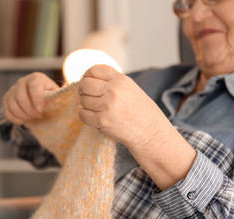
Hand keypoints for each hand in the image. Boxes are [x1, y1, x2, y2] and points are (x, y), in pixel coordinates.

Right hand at [2, 72, 58, 124]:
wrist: (39, 98)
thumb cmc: (49, 97)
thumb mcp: (55, 96)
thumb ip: (56, 99)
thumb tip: (58, 104)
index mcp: (36, 78)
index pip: (34, 84)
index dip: (37, 98)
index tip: (41, 110)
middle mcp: (22, 82)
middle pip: (21, 96)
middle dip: (30, 111)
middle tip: (39, 116)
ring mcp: (12, 90)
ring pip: (13, 105)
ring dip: (23, 116)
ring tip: (32, 118)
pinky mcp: (6, 100)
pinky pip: (7, 112)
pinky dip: (16, 119)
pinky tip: (24, 119)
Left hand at [78, 64, 195, 190]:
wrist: (150, 133)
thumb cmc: (141, 111)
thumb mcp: (130, 88)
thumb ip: (112, 82)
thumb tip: (88, 79)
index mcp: (121, 80)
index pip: (94, 70)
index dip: (88, 75)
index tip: (88, 81)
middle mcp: (113, 91)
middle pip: (85, 84)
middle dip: (84, 90)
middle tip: (89, 96)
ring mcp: (106, 107)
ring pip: (83, 100)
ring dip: (86, 104)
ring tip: (98, 108)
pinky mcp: (101, 121)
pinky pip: (83, 114)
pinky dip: (86, 115)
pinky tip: (95, 117)